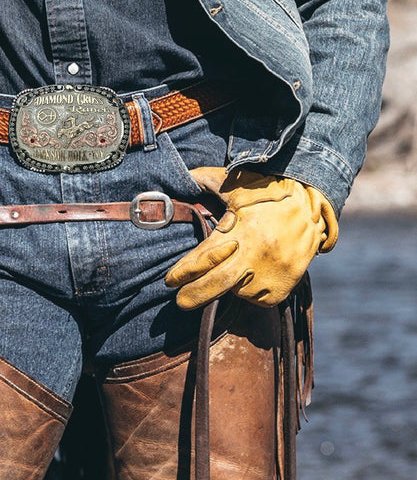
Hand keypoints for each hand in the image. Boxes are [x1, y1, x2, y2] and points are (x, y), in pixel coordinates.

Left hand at [164, 168, 337, 308]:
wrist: (312, 204)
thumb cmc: (267, 192)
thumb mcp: (236, 183)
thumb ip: (205, 179)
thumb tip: (184, 177)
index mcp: (242, 229)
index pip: (205, 255)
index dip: (185, 270)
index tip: (169, 280)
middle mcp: (257, 252)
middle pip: (218, 283)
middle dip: (194, 295)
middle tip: (179, 302)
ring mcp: (273, 272)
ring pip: (238, 292)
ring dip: (227, 287)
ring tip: (227, 272)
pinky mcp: (285, 285)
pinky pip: (258, 299)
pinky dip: (248, 293)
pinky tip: (247, 277)